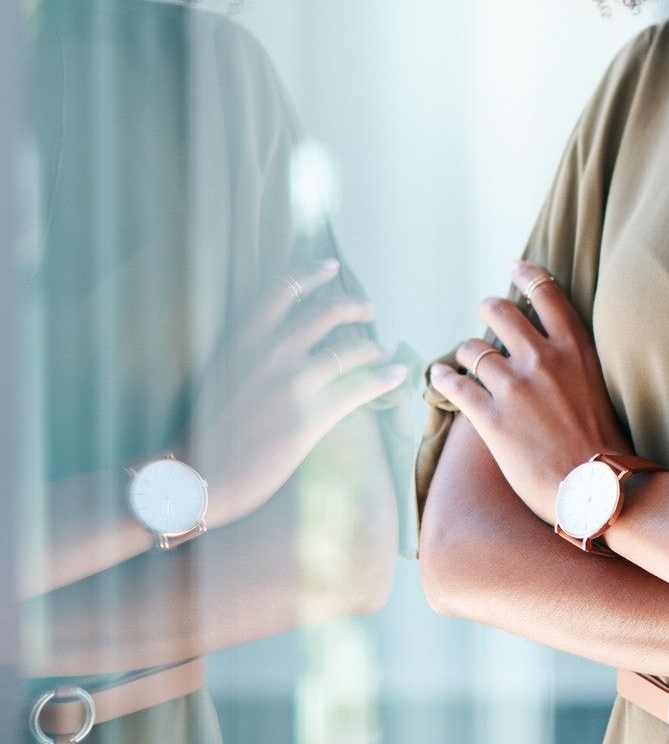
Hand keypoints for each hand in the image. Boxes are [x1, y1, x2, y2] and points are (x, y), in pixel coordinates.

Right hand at [185, 257, 406, 525]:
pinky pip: (361, 387)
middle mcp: (269, 354)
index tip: (332, 266)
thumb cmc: (207, 431)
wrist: (197, 477)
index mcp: (242, 341)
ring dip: (373, 349)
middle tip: (368, 312)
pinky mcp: (312, 415)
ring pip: (351, 349)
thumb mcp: (220, 376)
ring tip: (381, 354)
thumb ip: (250, 353)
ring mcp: (292, 383)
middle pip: (327, 312)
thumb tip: (282, 341)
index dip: (310, 273)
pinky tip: (395, 375)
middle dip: (355, 307)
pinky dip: (383, 378)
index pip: (280, 291)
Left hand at [427, 261, 631, 527]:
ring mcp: (514, 387)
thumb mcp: (599, 385)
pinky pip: (455, 386)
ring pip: (473, 349)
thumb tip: (547, 351)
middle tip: (486, 314)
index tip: (515, 266)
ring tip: (464, 358)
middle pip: (501, 312)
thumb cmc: (604, 443)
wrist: (597, 486)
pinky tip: (439, 375)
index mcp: (575, 347)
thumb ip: (573, 362)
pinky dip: (443, 378)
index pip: (547, 294)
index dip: (527, 274)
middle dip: (489, 309)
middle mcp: (543, 358)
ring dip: (466, 352)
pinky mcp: (491, 418)